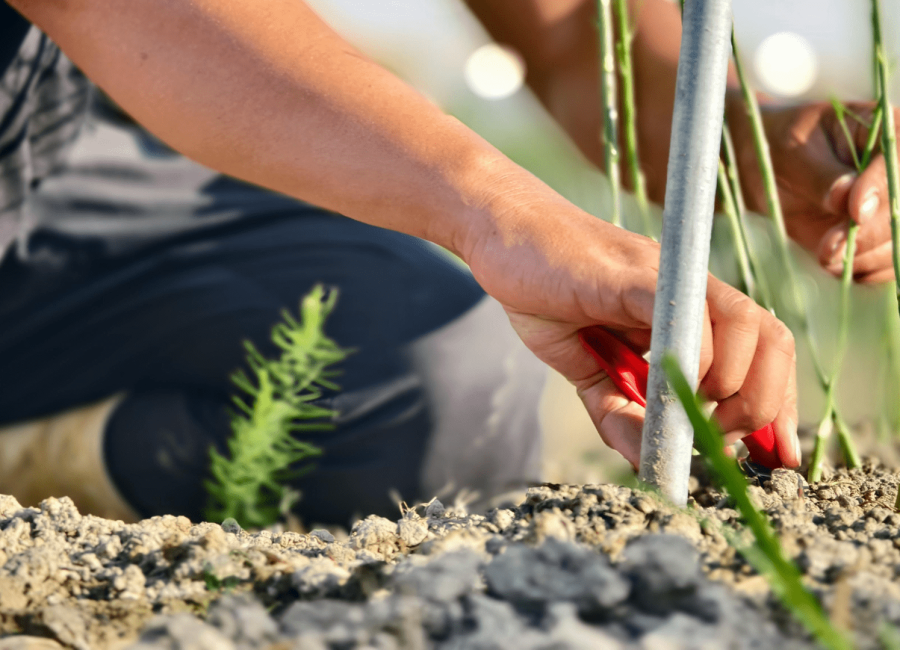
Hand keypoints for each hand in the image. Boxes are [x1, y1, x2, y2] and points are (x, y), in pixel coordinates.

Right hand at [460, 181, 800, 467]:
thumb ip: (619, 414)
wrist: (505, 237)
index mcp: (691, 312)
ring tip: (690, 411)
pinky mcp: (632, 273)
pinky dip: (688, 357)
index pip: (764, 354)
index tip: (773, 455)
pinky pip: (682, 312)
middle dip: (762, 402)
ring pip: (745, 325)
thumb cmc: (548, 294)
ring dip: (730, 383)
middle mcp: (692, 291)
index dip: (777, 405)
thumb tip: (645, 465)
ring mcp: (667, 277)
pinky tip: (660, 382)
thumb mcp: (588, 372)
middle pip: (773, 339)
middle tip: (719, 436)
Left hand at [728, 99, 895, 282]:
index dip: (883, 189)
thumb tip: (845, 196)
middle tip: (829, 247)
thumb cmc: (782, 147)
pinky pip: (888, 265)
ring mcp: (894, 207)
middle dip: (871, 234)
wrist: (772, 170)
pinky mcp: (883, 238)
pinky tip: (835, 264)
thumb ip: (821, 175)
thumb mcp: (794, 152)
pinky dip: (863, 271)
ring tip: (824, 254)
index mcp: (892, 132)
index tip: (855, 212)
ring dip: (864, 256)